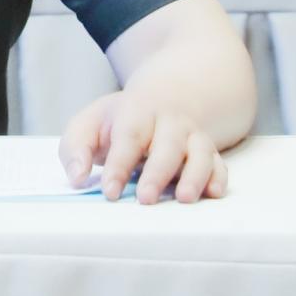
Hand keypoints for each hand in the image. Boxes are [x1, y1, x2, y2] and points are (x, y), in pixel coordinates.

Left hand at [59, 90, 228, 204]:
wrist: (163, 97)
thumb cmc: (120, 120)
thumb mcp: (90, 123)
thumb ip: (76, 148)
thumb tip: (77, 177)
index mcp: (137, 111)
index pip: (129, 137)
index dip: (119, 165)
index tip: (109, 190)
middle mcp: (170, 122)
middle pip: (167, 145)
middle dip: (157, 173)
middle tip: (145, 199)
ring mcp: (192, 137)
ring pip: (199, 153)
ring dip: (194, 176)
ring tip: (184, 198)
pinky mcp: (208, 153)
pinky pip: (220, 165)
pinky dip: (219, 178)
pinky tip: (213, 193)